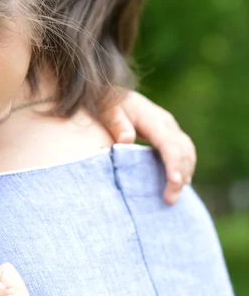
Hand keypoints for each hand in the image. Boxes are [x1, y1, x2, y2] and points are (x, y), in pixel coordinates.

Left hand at [99, 89, 195, 204]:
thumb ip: (117, 124)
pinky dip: (183, 168)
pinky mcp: (169, 135)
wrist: (113, 95)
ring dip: (184, 174)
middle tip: (170, 200)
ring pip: (187, 152)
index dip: (173, 163)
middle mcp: (167, 124)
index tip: (173, 182)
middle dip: (180, 176)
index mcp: (153, 119)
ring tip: (173, 196)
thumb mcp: (108, 111)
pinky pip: (183, 153)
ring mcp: (170, 129)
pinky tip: (178, 184)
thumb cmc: (108, 105)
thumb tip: (126, 140)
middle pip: (183, 151)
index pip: (169, 143)